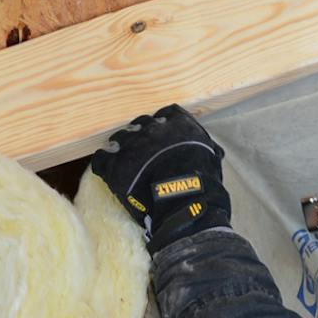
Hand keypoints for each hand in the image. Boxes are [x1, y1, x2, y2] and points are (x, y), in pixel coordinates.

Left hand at [90, 104, 231, 248]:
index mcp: (178, 125)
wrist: (182, 203)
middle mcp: (152, 129)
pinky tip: (107, 167)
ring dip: (121, 146)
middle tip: (141, 148)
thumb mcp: (211, 160)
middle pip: (141, 123)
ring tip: (122, 157)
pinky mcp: (114, 165)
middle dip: (141, 134)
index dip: (162, 124)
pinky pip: (102, 157)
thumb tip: (215, 151)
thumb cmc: (202, 183)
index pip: (166, 114)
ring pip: (120, 137)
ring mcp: (131, 145)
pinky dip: (104, 161)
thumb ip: (207, 149)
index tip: (162, 133)